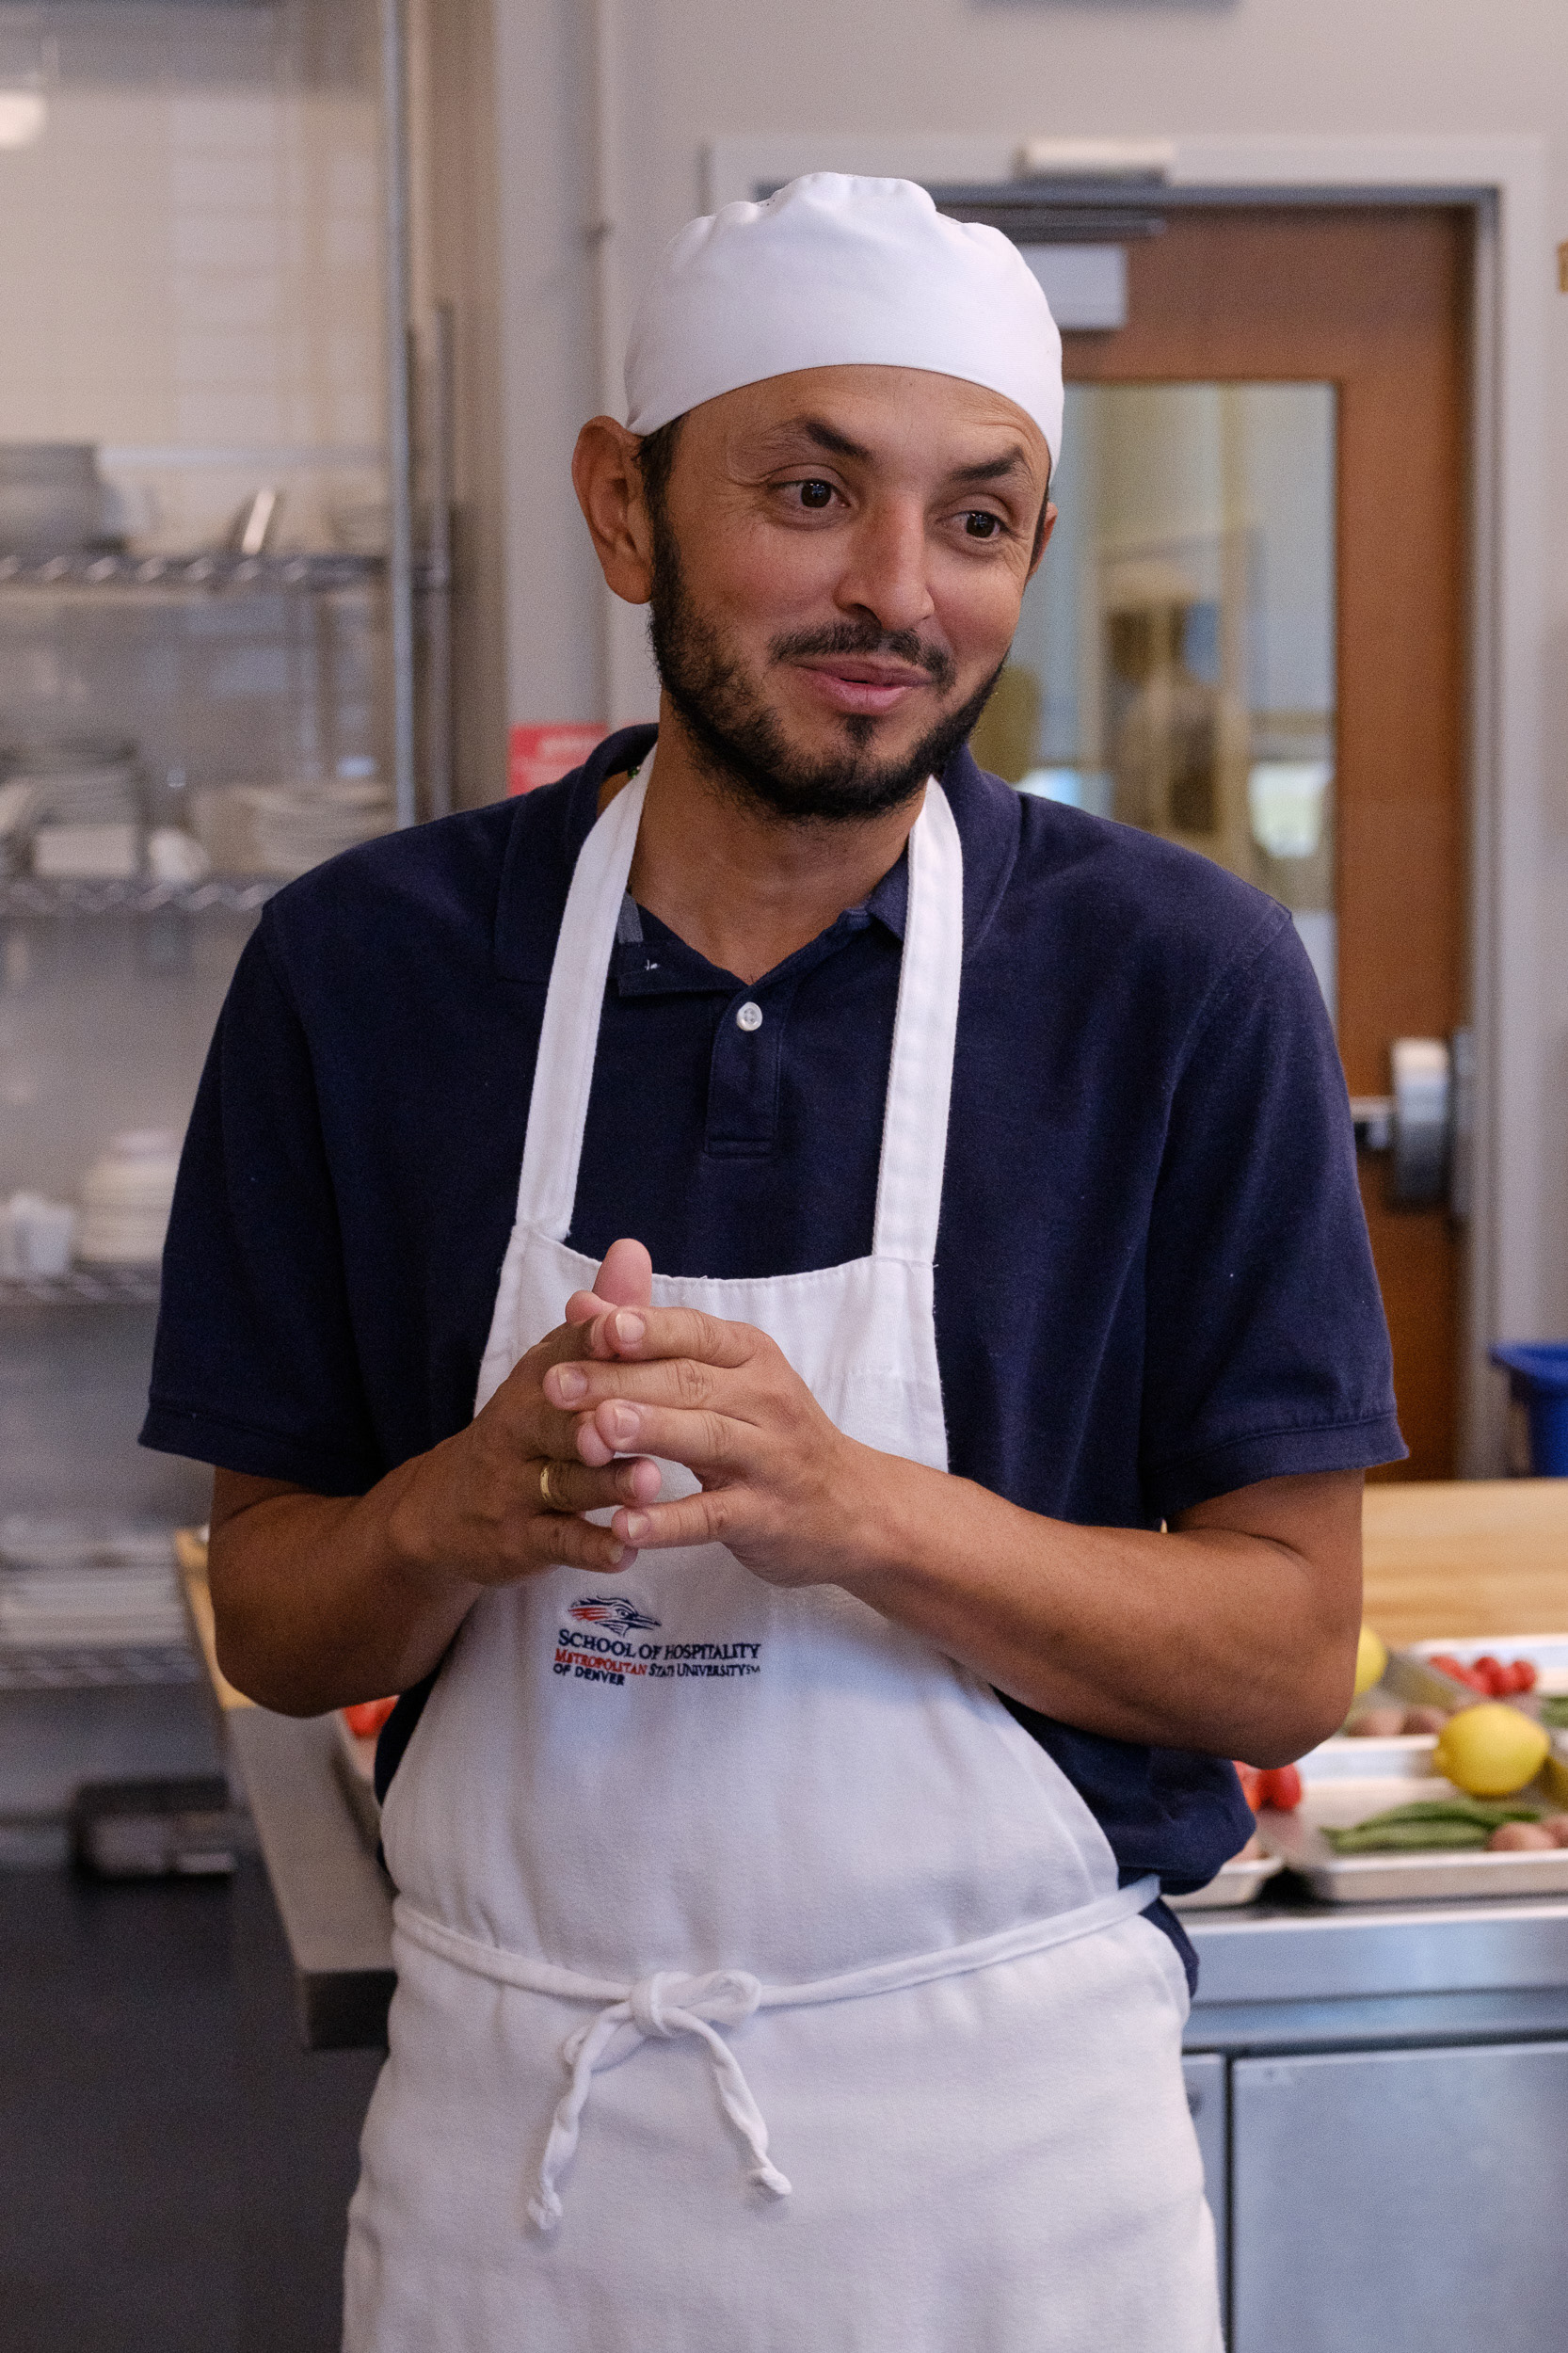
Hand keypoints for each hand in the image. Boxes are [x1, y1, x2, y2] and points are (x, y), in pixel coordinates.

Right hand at [387, 1240, 663, 1587]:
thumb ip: (600, 1318)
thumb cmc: (527, 1427)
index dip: (592, 1342)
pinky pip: (557, 1544)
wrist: (444, 1509)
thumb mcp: (555, 1367)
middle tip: (637, 1418)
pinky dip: (591, 1547)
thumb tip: (633, 1247)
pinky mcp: (520, 1540)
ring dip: (607, 1484)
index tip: (624, 1330)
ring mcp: (517, 1487)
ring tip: (651, 1482)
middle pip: (561, 1421)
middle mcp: (521, 1428)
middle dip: (596, 1418)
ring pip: (565, 1484)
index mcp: (537, 1379)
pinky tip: (627, 1550)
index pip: (567, 1353)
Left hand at [542, 1301, 872, 1587]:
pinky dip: (668, 1522)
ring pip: (704, 1440)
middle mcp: (765, 1399)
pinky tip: (624, 1525)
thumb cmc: (773, 1435)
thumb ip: (653, 1338)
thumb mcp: (728, 1377)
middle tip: (556, 1385)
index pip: (693, 1333)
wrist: (855, 1508)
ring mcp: (768, 1460)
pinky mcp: (764, 1517)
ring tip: (591, 1435)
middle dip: (619, 1382)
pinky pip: (712, 1517)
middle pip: (687, 1383)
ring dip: (648, 1434)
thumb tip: (584, 1300)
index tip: (589, 1324)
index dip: (642, 1328)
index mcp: (750, 1357)